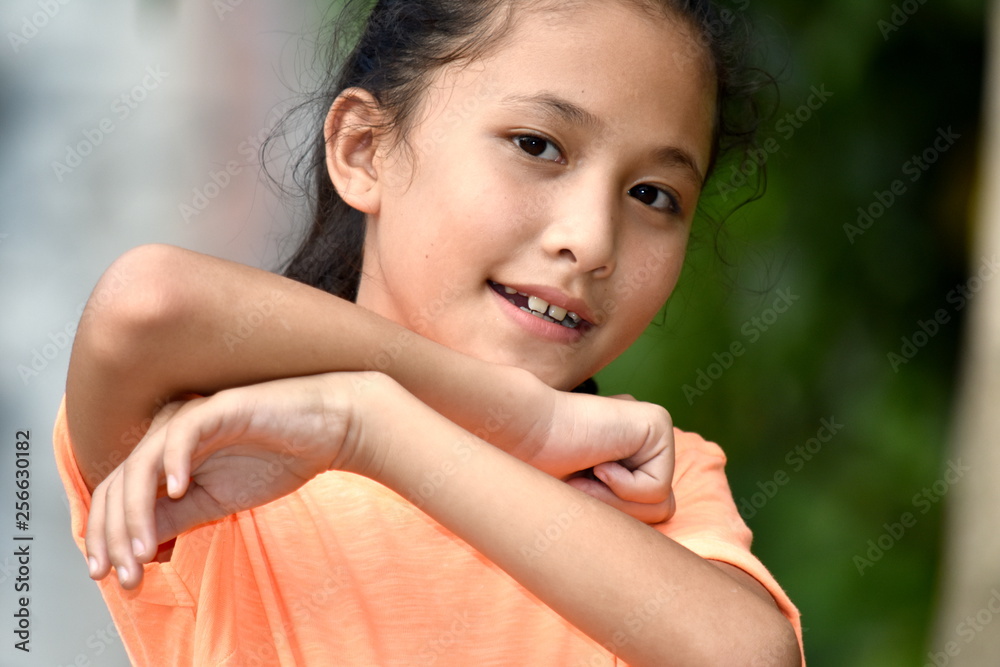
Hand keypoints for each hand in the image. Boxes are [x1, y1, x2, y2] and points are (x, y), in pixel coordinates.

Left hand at [83, 372, 379, 589]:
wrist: (329, 431)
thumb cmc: (277, 460)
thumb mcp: (216, 502)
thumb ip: (175, 518)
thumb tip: (135, 550)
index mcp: (164, 455)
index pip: (116, 495)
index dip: (104, 535)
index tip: (108, 575)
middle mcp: (167, 434)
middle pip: (118, 484)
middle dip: (115, 534)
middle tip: (126, 575)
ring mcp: (190, 419)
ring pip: (141, 465)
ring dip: (136, 514)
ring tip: (144, 552)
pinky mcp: (219, 408)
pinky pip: (183, 434)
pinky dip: (173, 463)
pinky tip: (178, 492)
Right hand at [521, 390, 675, 524]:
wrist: (522, 431)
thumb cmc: (541, 467)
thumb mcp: (588, 498)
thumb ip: (623, 507)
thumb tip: (661, 516)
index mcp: (633, 452)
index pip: (648, 509)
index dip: (611, 511)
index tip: (578, 485)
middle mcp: (649, 438)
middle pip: (661, 510)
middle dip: (618, 511)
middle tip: (582, 484)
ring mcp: (656, 428)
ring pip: (663, 505)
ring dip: (617, 502)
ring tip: (589, 473)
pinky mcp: (658, 423)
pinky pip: (657, 488)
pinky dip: (622, 487)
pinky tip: (598, 460)